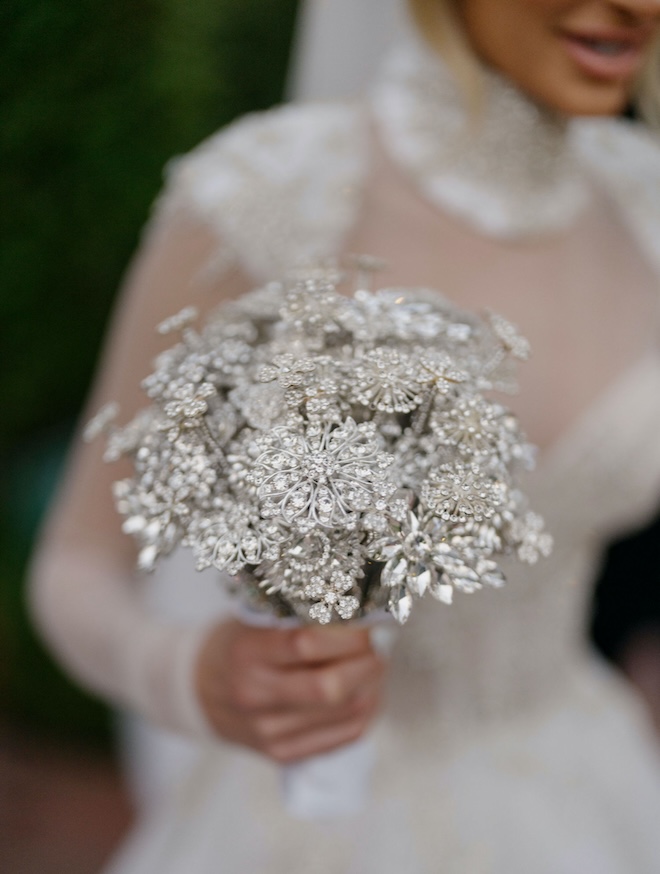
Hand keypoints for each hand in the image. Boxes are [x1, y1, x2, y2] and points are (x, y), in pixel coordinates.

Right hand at [195, 619, 385, 762]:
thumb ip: (299, 618)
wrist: (198, 689)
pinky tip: (365, 692)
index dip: (347, 634)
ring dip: (372, 686)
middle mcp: (254, 695)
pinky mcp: (281, 753)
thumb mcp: (254, 619)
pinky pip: (342, 738)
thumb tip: (358, 615)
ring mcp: (267, 731)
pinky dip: (365, 712)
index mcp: (246, 653)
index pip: (306, 644)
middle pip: (330, 687)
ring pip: (344, 714)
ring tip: (374, 665)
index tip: (367, 624)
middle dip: (367, 663)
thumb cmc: (237, 645)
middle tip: (378, 645)